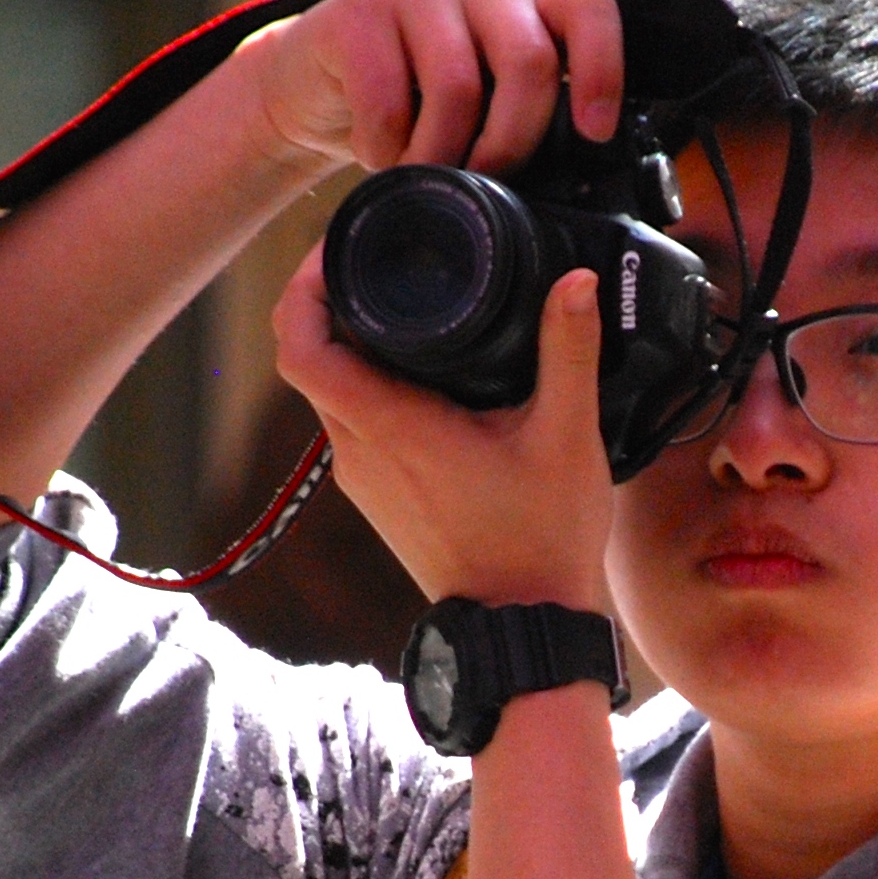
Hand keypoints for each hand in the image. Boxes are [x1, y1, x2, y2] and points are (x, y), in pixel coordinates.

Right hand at [244, 0, 624, 175]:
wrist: (317, 89)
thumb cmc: (415, 108)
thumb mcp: (484, 111)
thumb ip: (527, 123)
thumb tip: (574, 190)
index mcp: (528, 6)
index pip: (588, 11)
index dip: (601, 71)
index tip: (592, 133)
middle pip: (527, 61)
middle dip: (512, 141)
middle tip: (486, 183)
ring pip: (458, 86)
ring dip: (442, 156)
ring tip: (424, 179)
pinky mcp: (362, 9)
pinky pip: (388, 98)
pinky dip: (386, 148)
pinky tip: (379, 154)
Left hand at [280, 259, 615, 613]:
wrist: (524, 627)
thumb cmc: (542, 542)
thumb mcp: (567, 437)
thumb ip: (570, 351)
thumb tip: (576, 282)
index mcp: (391, 429)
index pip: (302, 348)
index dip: (302, 288)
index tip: (337, 251)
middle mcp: (360, 453)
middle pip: (309, 360)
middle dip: (327, 303)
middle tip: (371, 260)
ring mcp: (363, 478)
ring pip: (329, 392)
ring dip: (347, 346)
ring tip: (398, 305)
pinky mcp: (378, 496)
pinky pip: (351, 423)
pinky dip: (366, 385)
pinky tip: (416, 370)